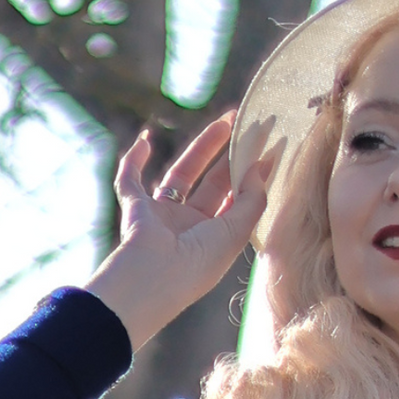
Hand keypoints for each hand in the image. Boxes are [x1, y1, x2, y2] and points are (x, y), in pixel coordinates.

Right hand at [82, 113, 276, 351]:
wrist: (151, 277)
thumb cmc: (196, 264)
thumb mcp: (234, 233)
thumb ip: (251, 199)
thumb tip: (262, 165)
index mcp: (214, 241)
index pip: (235, 203)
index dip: (251, 177)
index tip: (269, 149)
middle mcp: (189, 229)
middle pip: (213, 184)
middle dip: (231, 156)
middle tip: (249, 126)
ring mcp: (161, 218)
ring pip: (181, 174)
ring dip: (201, 147)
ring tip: (224, 120)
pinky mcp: (135, 209)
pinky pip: (130, 180)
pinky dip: (134, 160)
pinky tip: (146, 138)